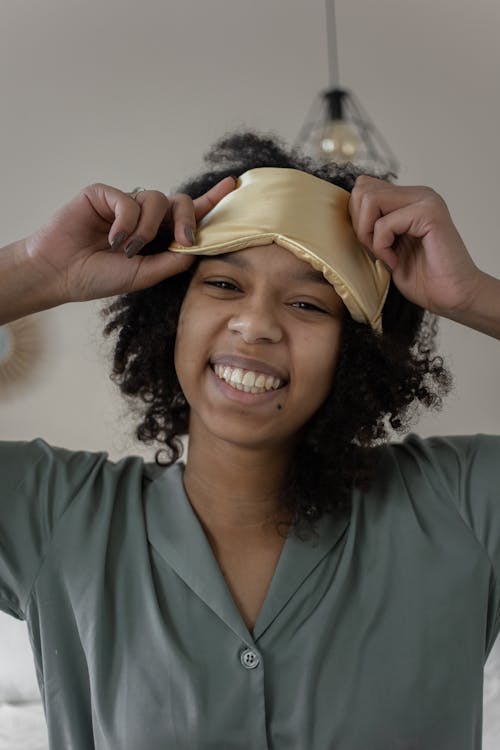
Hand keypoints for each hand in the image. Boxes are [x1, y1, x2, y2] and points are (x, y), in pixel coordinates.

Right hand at [23, 176, 236, 303]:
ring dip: (147, 227)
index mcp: (157, 236)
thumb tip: (196, 248)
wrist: (61, 274)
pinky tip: (111, 237)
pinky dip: (125, 220)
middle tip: (186, 238)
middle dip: (188, 218)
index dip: (211, 200)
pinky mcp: (104, 195)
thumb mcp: (143, 275)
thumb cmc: (99, 277)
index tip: (232, 185)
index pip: (188, 216)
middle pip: (179, 201)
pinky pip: (128, 199)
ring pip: (155, 199)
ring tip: (127, 248)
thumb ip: (171, 262)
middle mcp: (144, 217)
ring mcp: (124, 204)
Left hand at [348, 175, 482, 316]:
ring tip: (385, 254)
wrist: (454, 297)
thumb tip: (347, 213)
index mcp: (409, 199)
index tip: (370, 244)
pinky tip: (395, 261)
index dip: (357, 217)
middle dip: (359, 224)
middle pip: (363, 189)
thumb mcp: (387, 249)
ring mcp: (425, 201)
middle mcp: (418, 194)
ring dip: (368, 233)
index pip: (364, 187)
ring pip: (370, 199)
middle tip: (376, 250)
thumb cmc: (424, 279)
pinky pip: (384, 224)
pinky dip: (381, 247)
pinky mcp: (429, 214)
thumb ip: (373, 227)